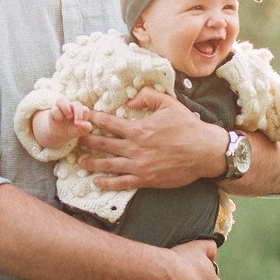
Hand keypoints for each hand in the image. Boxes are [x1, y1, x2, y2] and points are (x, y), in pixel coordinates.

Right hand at [33, 97, 92, 148]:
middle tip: (77, 122)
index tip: (82, 125)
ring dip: (66, 108)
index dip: (85, 117)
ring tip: (68, 116)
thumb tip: (83, 124)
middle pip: (76, 104)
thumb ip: (86, 128)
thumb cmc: (72, 129)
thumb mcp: (80, 131)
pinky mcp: (52, 111)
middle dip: (78, 112)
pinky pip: (54, 109)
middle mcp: (71, 107)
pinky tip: (59, 120)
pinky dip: (57, 114)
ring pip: (62, 100)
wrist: (59, 134)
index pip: (85, 110)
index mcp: (81, 111)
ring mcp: (61, 108)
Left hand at [80, 87, 223, 190]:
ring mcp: (139, 166)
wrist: (204, 151)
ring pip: (108, 165)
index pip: (109, 123)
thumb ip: (148, 96)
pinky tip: (97, 182)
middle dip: (87, 140)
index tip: (83, 116)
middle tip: (75, 138)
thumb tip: (131, 98)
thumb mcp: (169, 104)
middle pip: (103, 144)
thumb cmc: (188, 126)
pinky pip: (122, 182)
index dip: (94, 119)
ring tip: (80, 161)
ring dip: (92, 163)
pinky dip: (107, 183)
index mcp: (138, 129)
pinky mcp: (146, 179)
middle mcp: (134, 148)